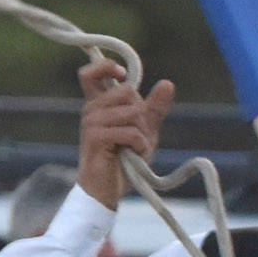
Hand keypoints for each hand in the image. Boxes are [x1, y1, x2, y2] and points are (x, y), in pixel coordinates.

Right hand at [75, 60, 175, 207]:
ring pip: (132, 111)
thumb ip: (154, 108)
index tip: (123, 75)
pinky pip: (129, 131)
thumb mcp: (146, 130)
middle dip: (141, 114)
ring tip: (133, 148)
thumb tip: (167, 83)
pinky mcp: (95, 138)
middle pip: (126, 91)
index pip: (91, 72)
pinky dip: (139, 144)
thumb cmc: (125, 159)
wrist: (110, 190)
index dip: (106, 66)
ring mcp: (90, 123)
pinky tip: (132, 154)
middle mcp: (91, 109)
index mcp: (100, 103)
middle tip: (137, 135)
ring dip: (142, 133)